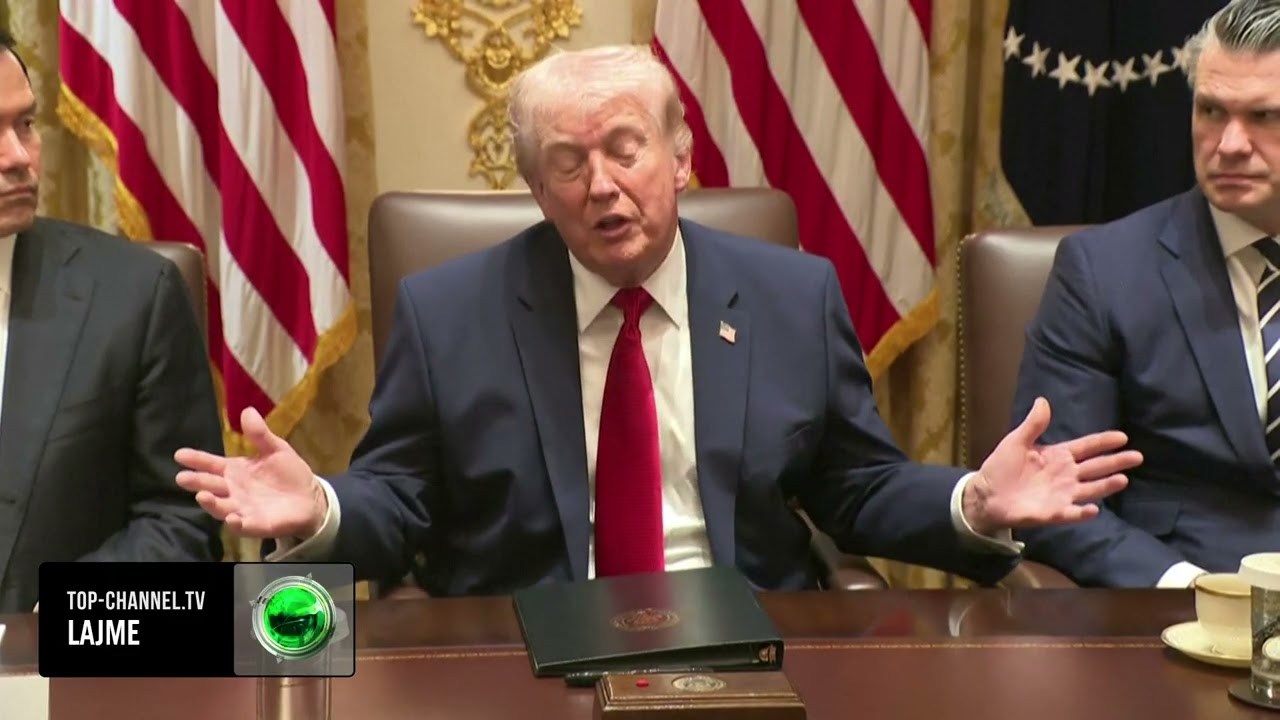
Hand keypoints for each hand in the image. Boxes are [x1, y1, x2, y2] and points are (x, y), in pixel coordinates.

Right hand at [174, 407, 325, 538]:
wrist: (310, 497)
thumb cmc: (288, 473)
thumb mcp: (276, 449)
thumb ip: (260, 434)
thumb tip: (247, 411)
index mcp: (234, 470)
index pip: (211, 464)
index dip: (196, 459)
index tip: (180, 454)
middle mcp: (233, 490)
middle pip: (211, 486)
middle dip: (197, 482)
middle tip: (182, 478)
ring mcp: (242, 509)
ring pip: (221, 507)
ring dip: (211, 503)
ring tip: (202, 496)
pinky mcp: (256, 525)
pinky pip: (243, 526)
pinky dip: (236, 524)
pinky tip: (232, 518)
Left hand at [964, 397, 1140, 534]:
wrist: (986, 494)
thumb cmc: (1002, 466)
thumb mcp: (1016, 441)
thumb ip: (1033, 424)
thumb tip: (1043, 401)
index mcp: (1058, 456)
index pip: (1086, 447)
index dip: (1103, 442)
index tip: (1122, 437)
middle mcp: (1066, 475)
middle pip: (1096, 467)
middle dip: (1116, 462)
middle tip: (1137, 456)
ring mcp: (1062, 495)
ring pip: (1090, 489)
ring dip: (1106, 485)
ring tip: (1123, 479)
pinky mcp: (1053, 513)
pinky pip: (1071, 513)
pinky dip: (1081, 512)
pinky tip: (1092, 509)